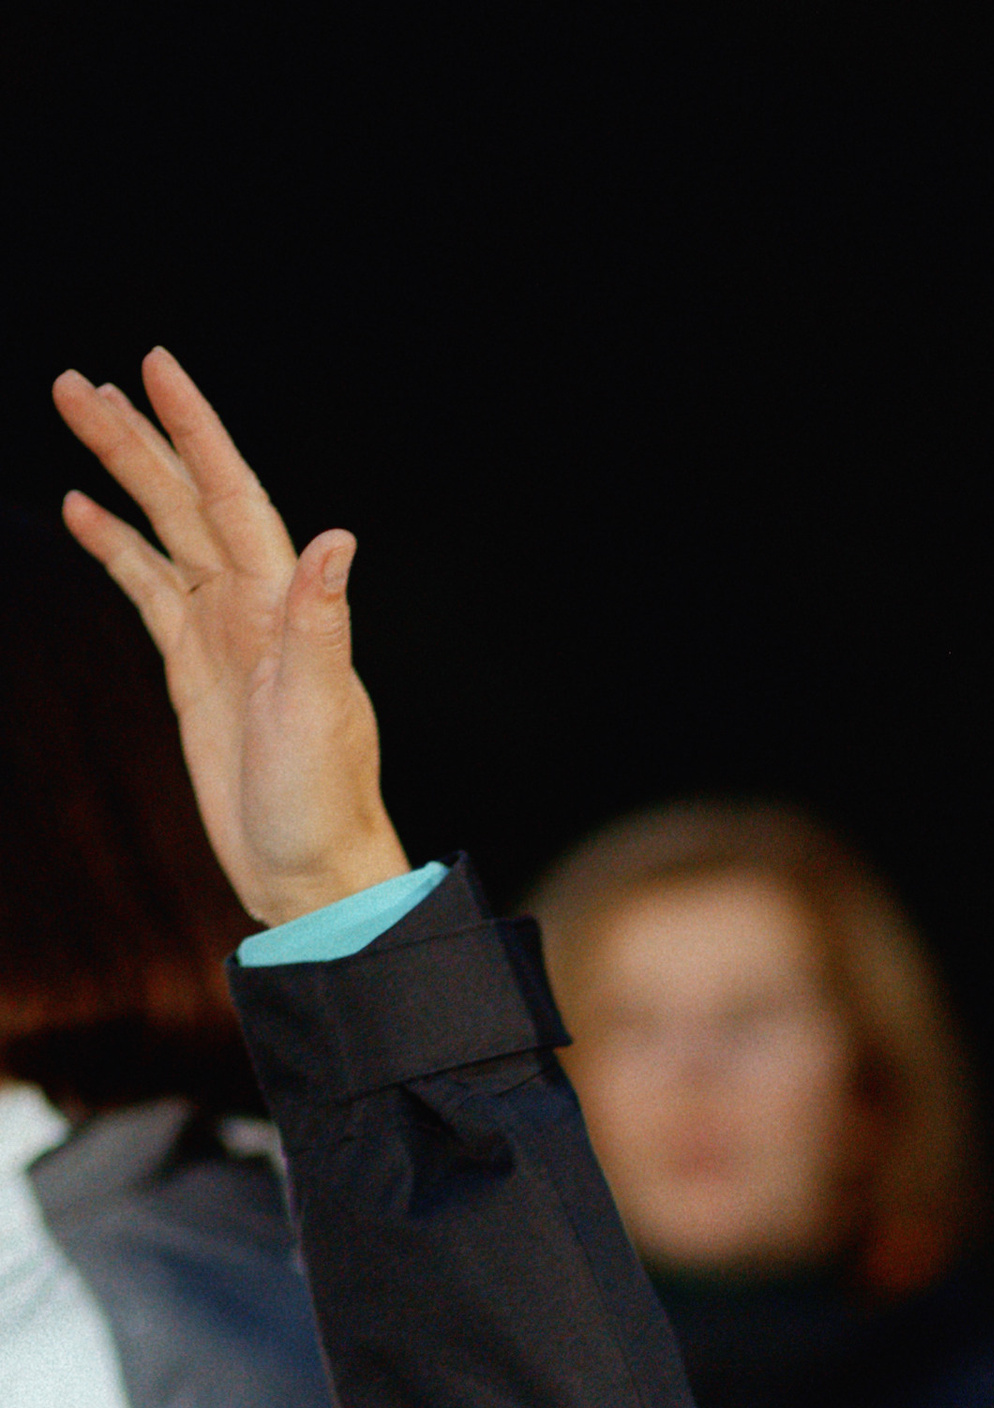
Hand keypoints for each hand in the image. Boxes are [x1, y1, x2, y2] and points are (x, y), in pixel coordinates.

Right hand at [54, 350, 408, 930]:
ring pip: (163, 530)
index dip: (196, 430)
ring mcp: (221, 633)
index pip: (233, 495)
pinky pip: (148, 587)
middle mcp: (255, 606)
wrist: (308, 873)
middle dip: (136, 438)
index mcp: (285, 606)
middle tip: (76, 382)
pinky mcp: (193, 668)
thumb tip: (337, 540)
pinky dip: (117, 546)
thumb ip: (321, 624)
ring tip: (75, 412)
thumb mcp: (318, 712)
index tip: (155, 367)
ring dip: (122, 474)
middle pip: (187, 499)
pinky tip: (81, 508)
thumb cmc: (323, 802)